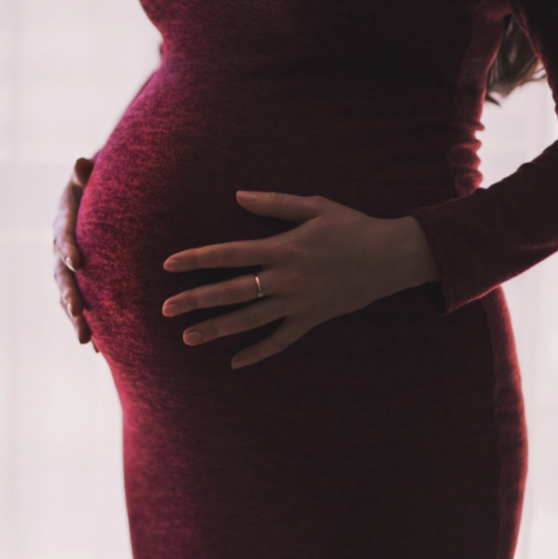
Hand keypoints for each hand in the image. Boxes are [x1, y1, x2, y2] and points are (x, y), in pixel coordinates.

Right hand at [52, 156, 99, 352]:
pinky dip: (88, 325)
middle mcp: (60, 249)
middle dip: (69, 294)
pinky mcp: (79, 282)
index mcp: (63, 222)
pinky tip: (99, 349)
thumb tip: (81, 161)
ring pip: (67, 296)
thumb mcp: (91, 175)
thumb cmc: (97, 184)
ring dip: (75, 319)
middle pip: (61, 275)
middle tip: (78, 311)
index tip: (77, 261)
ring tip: (86, 340)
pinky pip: (81, 306)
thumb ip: (86, 173)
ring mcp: (67, 269)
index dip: (67, 248)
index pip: (62, 235)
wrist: (97, 199)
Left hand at [161, 191, 435, 368]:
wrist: (392, 257)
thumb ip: (273, 204)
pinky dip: (259, 352)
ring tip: (188, 337)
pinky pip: (281, 341)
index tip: (169, 265)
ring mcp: (298, 303)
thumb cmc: (352, 226)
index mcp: (282, 248)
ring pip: (250, 320)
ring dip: (217, 329)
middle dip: (196, 300)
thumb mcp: (314, 206)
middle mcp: (285, 279)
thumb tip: (237, 195)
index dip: (197, 259)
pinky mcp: (312, 319)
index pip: (228, 254)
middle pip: (231, 292)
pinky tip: (236, 363)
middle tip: (165, 309)